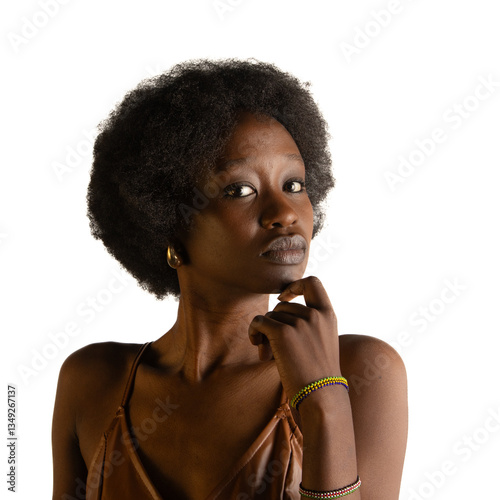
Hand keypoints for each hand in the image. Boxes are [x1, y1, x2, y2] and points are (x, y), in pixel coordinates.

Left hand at [248, 276, 340, 403]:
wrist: (321, 397)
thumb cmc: (318, 375)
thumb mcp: (323, 342)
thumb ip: (308, 324)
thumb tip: (272, 316)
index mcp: (328, 315)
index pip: (312, 283)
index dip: (294, 285)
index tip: (283, 297)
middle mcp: (315, 315)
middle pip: (282, 306)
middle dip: (274, 322)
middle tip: (273, 345)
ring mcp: (299, 323)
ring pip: (270, 316)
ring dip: (265, 332)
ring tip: (269, 353)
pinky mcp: (282, 333)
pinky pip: (259, 322)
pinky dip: (254, 332)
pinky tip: (258, 346)